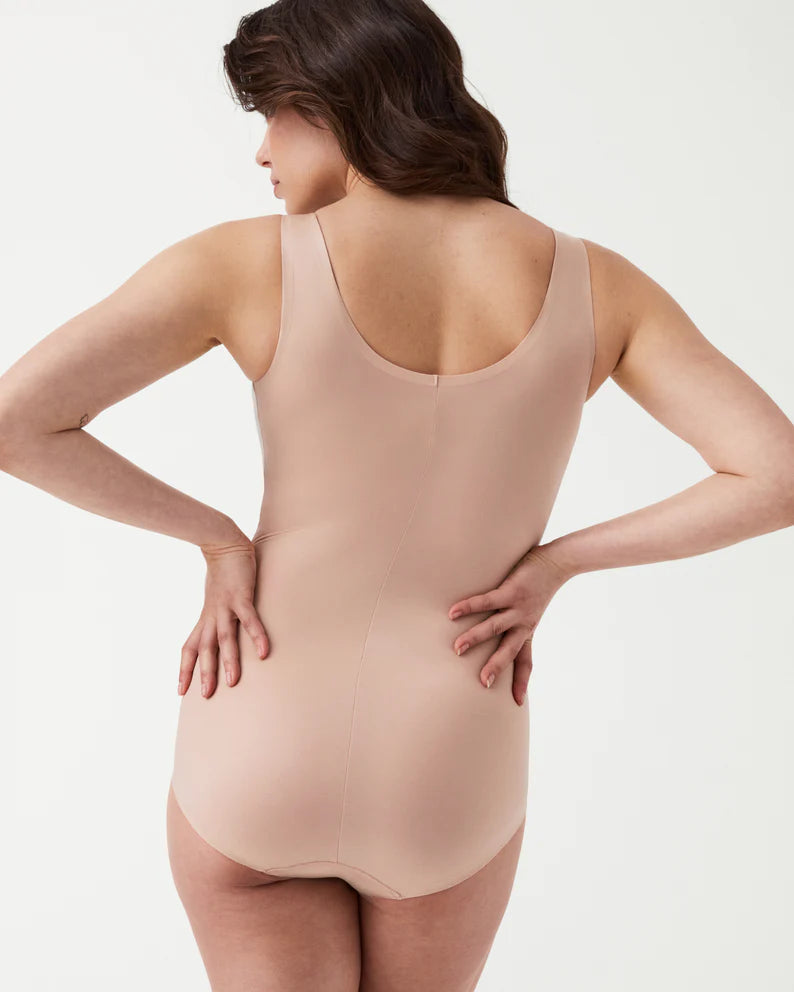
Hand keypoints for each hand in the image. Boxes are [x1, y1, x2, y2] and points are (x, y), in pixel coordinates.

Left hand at [177, 539, 269, 697]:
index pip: (189, 648)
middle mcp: (212, 615)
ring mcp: (226, 606)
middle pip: (205, 648)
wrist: (224, 543)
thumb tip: (219, 634)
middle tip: (205, 696)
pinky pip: (249, 620)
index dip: (184, 669)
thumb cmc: (222, 574)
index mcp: (205, 618)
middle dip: (205, 672)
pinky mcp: (242, 596)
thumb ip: (217, 617)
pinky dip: (256, 635)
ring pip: (225, 637)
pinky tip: (263, 652)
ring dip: (228, 660)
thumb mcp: (215, 600)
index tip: (180, 691)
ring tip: (232, 682)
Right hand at [447, 544, 571, 705]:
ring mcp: (517, 608)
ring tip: (457, 648)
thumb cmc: (540, 587)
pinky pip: (486, 601)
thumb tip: (498, 630)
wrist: (556, 564)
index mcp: (528, 631)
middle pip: (509, 650)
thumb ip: (516, 623)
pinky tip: (453, 612)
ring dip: (475, 638)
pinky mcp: (511, 591)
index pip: (525, 661)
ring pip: (495, 627)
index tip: (518, 702)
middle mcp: (524, 624)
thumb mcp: (531, 612)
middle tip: (482, 683)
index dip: (523, 682)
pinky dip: (469, 606)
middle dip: (496, 667)